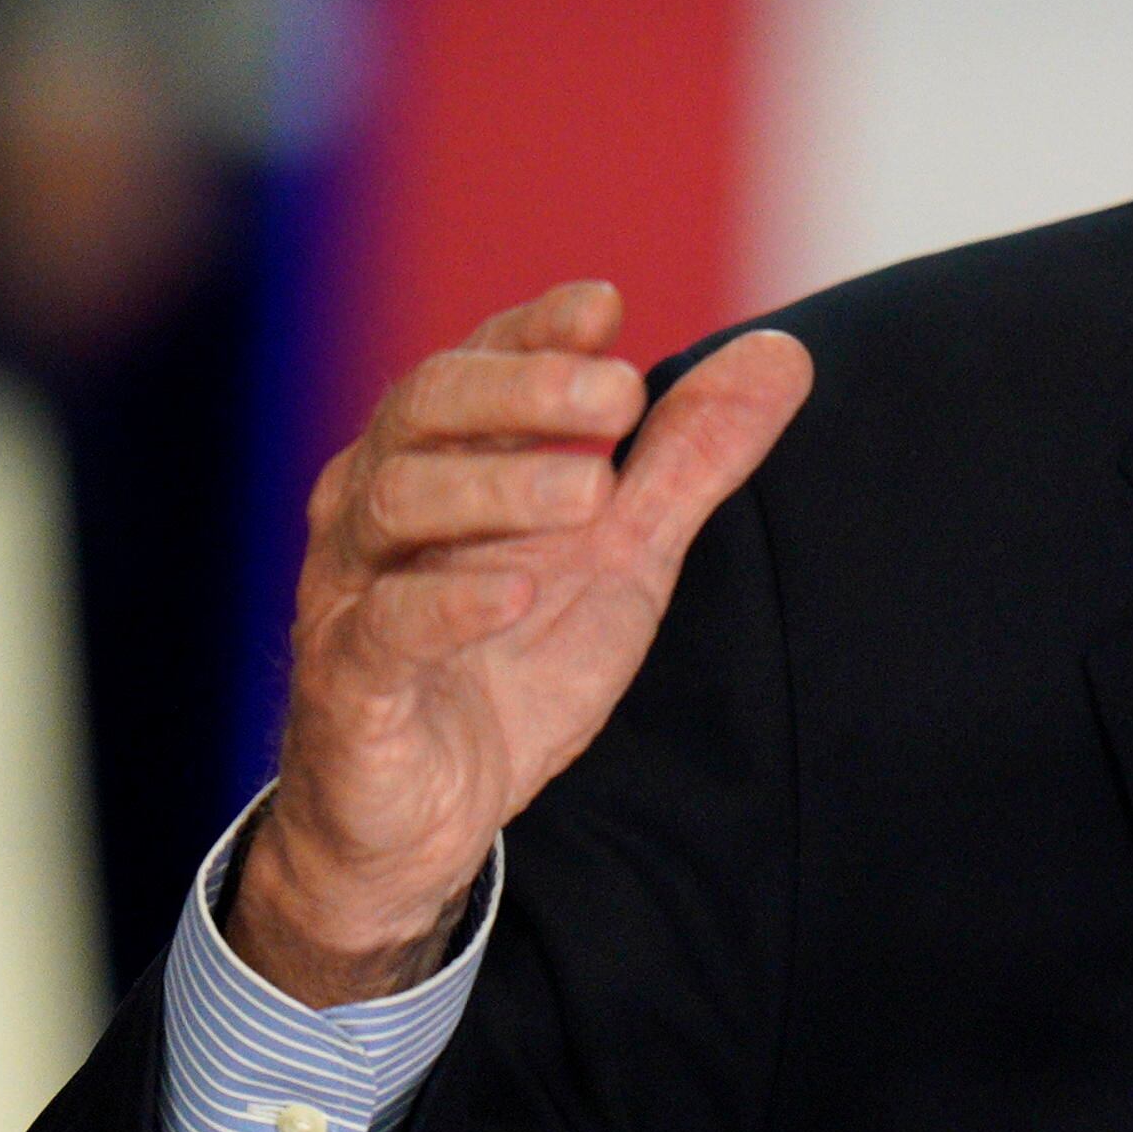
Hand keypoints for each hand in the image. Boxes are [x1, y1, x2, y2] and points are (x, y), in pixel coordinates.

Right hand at [241, 283, 813, 1006]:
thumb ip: (690, 459)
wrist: (419, 823)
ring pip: (393, 504)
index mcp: (440, 462)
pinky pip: (381, 630)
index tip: (606, 308)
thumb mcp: (620, 556)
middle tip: (620, 393)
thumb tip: (783, 355)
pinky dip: (445, 603)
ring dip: (496, 484)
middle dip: (521, 387)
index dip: (533, 330)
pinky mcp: (348, 687)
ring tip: (589, 487)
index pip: (474, 363)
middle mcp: (377, 509)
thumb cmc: (508, 666)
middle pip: (423, 409)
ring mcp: (351, 594)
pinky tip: (515, 592)